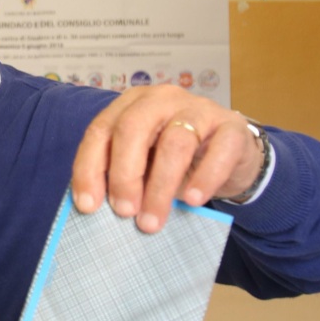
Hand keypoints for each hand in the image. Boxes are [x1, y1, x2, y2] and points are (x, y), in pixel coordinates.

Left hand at [71, 85, 263, 232]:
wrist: (230, 156)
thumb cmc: (176, 162)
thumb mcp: (143, 167)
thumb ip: (122, 178)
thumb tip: (98, 210)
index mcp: (131, 106)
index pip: (100, 131)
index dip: (89, 168)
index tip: (87, 206)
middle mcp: (161, 99)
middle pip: (133, 128)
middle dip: (124, 174)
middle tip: (123, 212)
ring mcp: (199, 109)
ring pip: (176, 141)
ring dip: (160, 186)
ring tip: (152, 221)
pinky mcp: (231, 126)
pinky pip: (220, 149)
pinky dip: (205, 177)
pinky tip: (193, 200)